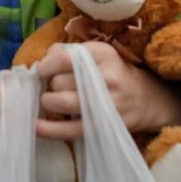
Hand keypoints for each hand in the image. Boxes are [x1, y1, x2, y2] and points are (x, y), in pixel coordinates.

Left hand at [34, 42, 180, 139]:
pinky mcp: (102, 126)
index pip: (65, 58)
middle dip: (51, 84)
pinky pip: (70, 129)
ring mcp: (106, 103)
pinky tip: (35, 127)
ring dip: (49, 102)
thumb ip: (68, 52)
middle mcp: (106, 77)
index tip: (42, 70)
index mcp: (103, 54)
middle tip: (56, 86)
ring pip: (63, 102)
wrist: (144, 99)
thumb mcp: (96, 53)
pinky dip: (50, 129)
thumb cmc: (112, 72)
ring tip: (50, 100)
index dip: (46, 65)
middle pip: (60, 81)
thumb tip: (42, 61)